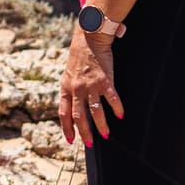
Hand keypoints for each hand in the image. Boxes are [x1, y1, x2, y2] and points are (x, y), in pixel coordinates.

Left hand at [58, 26, 123, 147]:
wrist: (89, 39)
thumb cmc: (79, 59)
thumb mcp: (68, 76)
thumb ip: (70, 92)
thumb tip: (72, 110)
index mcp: (66, 88)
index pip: (64, 113)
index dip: (67, 128)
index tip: (70, 140)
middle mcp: (77, 88)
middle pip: (79, 116)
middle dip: (84, 132)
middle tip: (90, 144)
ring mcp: (90, 85)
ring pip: (95, 111)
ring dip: (101, 125)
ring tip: (105, 135)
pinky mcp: (104, 80)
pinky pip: (112, 98)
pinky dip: (117, 108)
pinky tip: (120, 115)